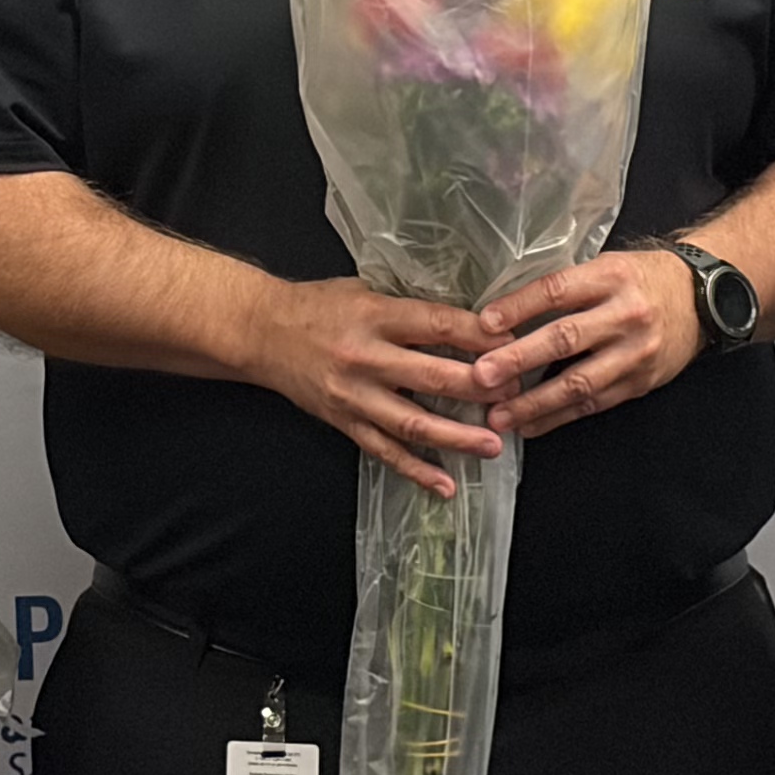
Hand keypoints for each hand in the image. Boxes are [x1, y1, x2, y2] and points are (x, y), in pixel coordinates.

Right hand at [238, 276, 502, 498]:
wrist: (260, 332)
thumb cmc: (317, 306)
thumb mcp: (366, 290)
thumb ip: (410, 308)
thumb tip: (468, 321)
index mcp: (375, 316)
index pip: (437, 326)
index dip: (479, 336)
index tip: (513, 343)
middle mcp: (366, 357)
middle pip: (432, 376)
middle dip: (479, 387)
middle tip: (514, 394)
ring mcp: (354, 395)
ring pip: (412, 422)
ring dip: (456, 437)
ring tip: (492, 445)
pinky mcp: (345, 422)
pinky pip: (384, 451)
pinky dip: (416, 470)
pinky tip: (445, 484)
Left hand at [466, 249, 701, 438]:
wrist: (703, 300)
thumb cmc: (642, 280)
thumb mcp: (607, 267)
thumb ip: (566, 287)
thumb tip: (504, 313)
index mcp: (611, 277)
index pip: (558, 291)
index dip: (519, 307)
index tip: (484, 323)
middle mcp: (626, 314)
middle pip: (565, 338)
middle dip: (519, 359)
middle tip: (481, 376)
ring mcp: (636, 353)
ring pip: (579, 382)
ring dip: (534, 402)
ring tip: (499, 416)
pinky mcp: (640, 383)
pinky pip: (594, 404)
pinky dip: (559, 417)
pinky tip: (530, 425)